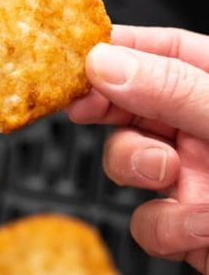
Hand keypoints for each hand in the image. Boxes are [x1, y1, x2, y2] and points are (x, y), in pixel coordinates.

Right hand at [67, 25, 208, 274]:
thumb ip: (174, 90)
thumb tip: (105, 63)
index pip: (161, 51)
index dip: (115, 49)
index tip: (77, 58)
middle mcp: (201, 128)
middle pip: (131, 101)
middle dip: (106, 107)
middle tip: (83, 107)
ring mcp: (191, 176)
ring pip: (126, 159)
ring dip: (135, 166)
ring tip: (166, 172)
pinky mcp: (186, 225)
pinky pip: (147, 220)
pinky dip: (165, 225)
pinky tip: (197, 224)